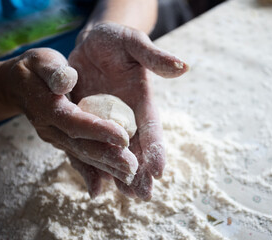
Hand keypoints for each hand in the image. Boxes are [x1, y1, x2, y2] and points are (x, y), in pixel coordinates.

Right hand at [0, 48, 137, 186]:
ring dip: (105, 168)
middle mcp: (50, 129)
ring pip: (82, 156)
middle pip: (81, 146)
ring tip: (129, 178)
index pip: (75, 122)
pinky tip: (100, 188)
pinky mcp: (62, 142)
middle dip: (108, 157)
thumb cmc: (34, 69)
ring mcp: (56, 138)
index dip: (98, 130)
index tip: (123, 138)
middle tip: (132, 168)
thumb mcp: (41, 60)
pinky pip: (77, 159)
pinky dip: (89, 173)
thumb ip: (53, 70)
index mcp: (47, 107)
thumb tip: (67, 81)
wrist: (19, 86)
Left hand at [69, 22, 187, 199]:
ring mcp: (107, 122)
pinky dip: (93, 164)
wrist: (91, 45)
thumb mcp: (133, 43)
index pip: (152, 127)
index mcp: (141, 100)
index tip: (159, 171)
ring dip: (120, 174)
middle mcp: (126, 116)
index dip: (157, 148)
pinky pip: (91, 145)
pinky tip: (95, 182)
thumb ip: (154, 57)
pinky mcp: (88, 123)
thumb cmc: (115, 40)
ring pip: (116, 152)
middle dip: (141, 171)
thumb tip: (183, 66)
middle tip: (144, 195)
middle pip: (137, 147)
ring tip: (125, 195)